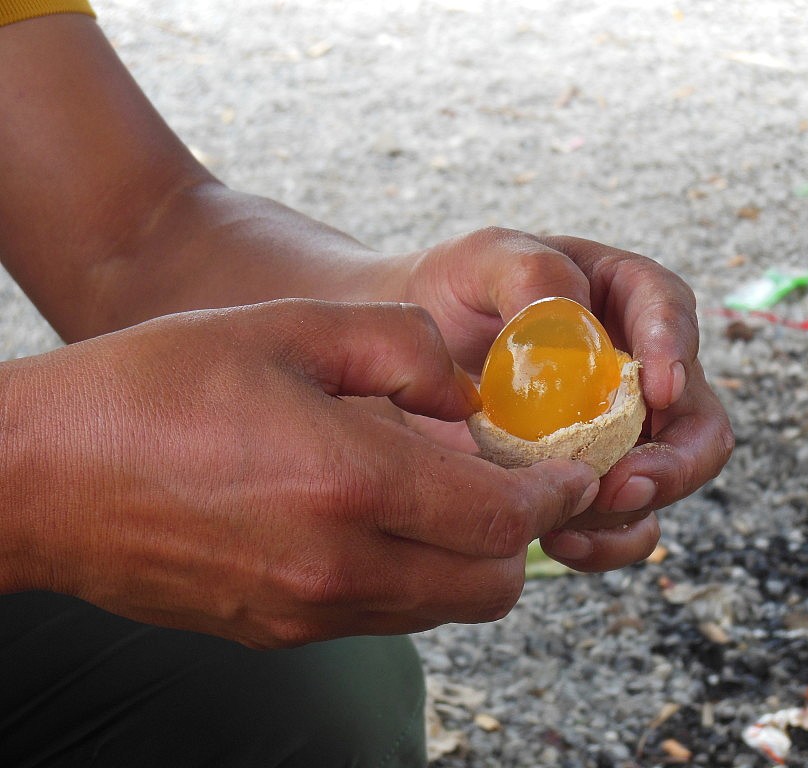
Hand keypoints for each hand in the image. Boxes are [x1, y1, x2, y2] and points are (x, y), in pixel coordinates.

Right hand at [0, 299, 598, 646]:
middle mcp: (337, 568)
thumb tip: (466, 398)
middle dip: (519, 537)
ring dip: (467, 560)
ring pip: (440, 609)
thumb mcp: (290, 327)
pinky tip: (378, 521)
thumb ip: (402, 349)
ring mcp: (305, 613)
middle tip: (510, 481)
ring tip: (443, 496)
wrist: (41, 479)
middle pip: (488, 586)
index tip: (574, 473)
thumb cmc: (158, 386)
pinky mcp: (277, 632)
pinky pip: (383, 615)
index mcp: (349, 484)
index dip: (556, 497)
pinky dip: (411, 576)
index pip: (503, 520)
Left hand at [397, 228, 734, 570]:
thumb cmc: (455, 296)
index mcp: (625, 298)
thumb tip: (569, 315)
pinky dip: (603, 542)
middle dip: (675, 461)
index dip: (675, 350)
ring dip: (631, 508)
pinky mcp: (592, 481)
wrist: (407, 361)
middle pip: (696, 421)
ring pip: (665, 482)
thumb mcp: (482, 260)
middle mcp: (638, 371)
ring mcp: (621, 433)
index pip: (671, 313)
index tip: (657, 388)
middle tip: (625, 482)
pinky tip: (557, 540)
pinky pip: (624, 524)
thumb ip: (532, 272)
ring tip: (570, 519)